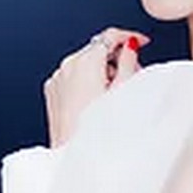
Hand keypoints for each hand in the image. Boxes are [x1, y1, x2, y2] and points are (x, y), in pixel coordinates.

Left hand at [43, 27, 150, 147]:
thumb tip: (131, 47)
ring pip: (84, 63)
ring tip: (113, 94)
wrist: (73, 156)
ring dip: (101, 71)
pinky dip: (85, 82)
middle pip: (97, 50)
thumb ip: (129, 62)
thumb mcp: (124, 91)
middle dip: (116, 59)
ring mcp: (57, 80)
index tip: (139, 42)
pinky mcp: (52, 92)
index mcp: (84, 62)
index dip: (129, 36)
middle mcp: (66, 67)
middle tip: (131, 76)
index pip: (109, 36)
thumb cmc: (96, 130)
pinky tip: (96, 101)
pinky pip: (72, 77)